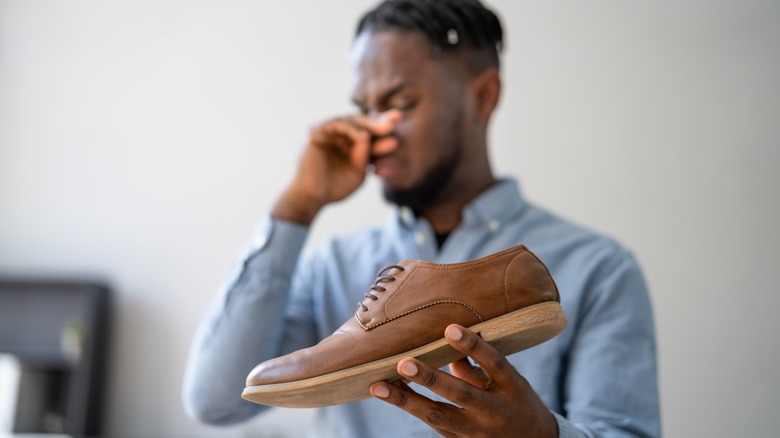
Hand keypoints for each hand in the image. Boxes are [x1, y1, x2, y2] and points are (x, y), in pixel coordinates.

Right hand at [272, 110, 400, 223]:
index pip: (370, 132)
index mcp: (352, 143)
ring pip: (351, 121)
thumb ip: (366, 157)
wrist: (312, 198)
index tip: (400, 124)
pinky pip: (335, 125)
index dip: (383, 126)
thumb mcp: (359, 173)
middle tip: (396, 121)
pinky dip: (351, 129)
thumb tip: (369, 138)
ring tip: (388, 128)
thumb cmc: (335, 188)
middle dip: (380, 122)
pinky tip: (364, 135)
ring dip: (370, 124)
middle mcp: (340, 135)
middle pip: (362, 123)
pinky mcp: (316, 133)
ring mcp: (328, 132)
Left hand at [370, 324, 557, 437]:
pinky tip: (388, 394)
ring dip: (406, 401)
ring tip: (378, 386)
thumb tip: (445, 338)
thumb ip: (477, 363)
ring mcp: (477, 430)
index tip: (450, 327)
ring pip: (438, 415)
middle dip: (430, 379)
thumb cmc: (517, 400)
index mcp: (512, 387)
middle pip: (461, 394)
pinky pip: (433, 424)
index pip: (494, 363)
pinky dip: (410, 407)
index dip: (473, 346)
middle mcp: (495, 410)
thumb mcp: (509, 379)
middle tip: (403, 363)